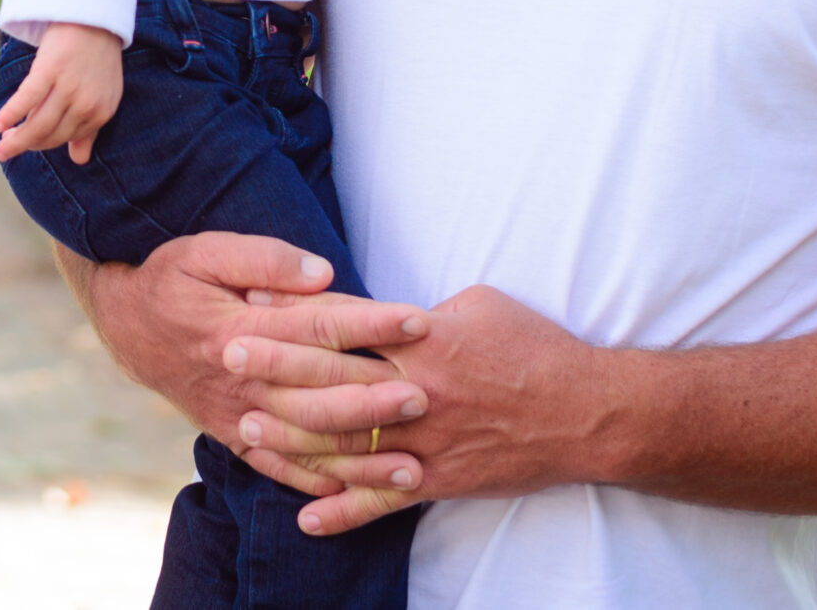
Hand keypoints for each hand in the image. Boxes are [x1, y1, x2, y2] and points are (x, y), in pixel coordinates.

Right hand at [0, 23, 125, 163]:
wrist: (94, 15)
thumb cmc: (96, 57)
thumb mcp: (103, 95)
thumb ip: (90, 128)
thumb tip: (78, 160)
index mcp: (102, 112)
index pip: (67, 139)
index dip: (43, 143)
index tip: (27, 144)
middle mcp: (87, 104)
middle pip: (51, 135)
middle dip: (26, 145)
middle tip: (5, 150)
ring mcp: (69, 88)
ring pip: (38, 124)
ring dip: (16, 139)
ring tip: (0, 148)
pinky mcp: (50, 70)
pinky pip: (27, 100)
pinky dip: (11, 114)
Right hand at [76, 233, 426, 474]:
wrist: (125, 327)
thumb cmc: (171, 278)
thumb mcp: (205, 250)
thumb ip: (264, 259)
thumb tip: (322, 272)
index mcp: (238, 329)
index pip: (318, 326)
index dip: (371, 323)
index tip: (418, 321)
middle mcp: (241, 379)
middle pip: (320, 391)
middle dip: (376, 395)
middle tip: (428, 395)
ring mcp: (237, 414)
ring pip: (307, 440)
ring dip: (360, 455)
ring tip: (411, 464)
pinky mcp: (232, 436)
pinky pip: (279, 468)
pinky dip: (317, 483)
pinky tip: (358, 492)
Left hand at [226, 282, 610, 534]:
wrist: (590, 413)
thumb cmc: (535, 347)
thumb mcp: (478, 304)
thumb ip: (423, 308)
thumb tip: (383, 305)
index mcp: (424, 339)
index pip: (345, 321)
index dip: (294, 309)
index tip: (250, 298)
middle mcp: (417, 390)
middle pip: (331, 376)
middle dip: (274, 365)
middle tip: (226, 354)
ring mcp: (426, 441)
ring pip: (346, 442)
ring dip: (291, 437)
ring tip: (244, 428)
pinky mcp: (440, 480)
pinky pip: (384, 501)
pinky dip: (344, 512)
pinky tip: (304, 518)